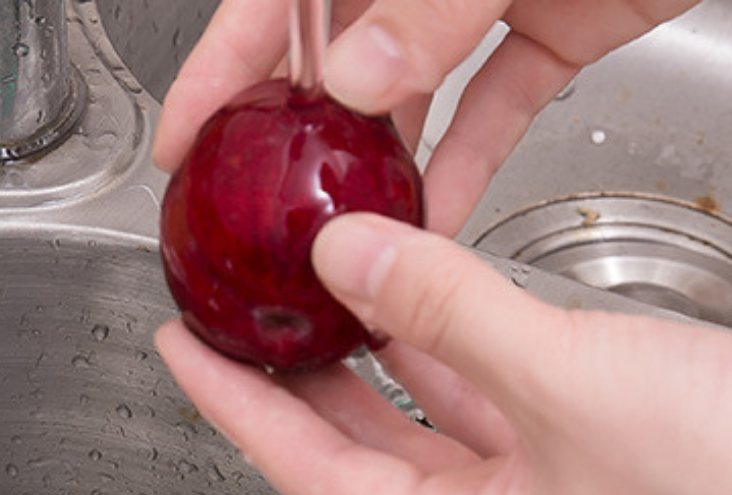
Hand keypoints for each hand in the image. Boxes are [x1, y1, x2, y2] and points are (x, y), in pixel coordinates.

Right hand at [153, 0, 700, 233]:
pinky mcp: (552, 22)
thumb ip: (429, 7)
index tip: (179, 139)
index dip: (217, 67)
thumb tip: (358, 82)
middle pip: (336, 52)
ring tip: (346, 235)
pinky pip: (493, 106)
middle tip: (259, 211)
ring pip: (412, 90)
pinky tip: (436, 220)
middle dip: (297, 134)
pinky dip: (468, 164)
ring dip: (381, 166)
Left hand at [155, 215, 731, 494]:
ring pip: (419, 427)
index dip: (237, 411)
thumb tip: (345, 261)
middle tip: (230, 321)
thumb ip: (445, 313)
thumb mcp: (563, 378)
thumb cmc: (727, 475)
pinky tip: (417, 306)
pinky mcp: (581, 460)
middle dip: (289, 387)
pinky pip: (482, 402)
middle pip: (354, 456)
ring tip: (305, 302)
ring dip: (365, 364)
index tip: (184, 353)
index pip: (311, 476)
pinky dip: (443, 353)